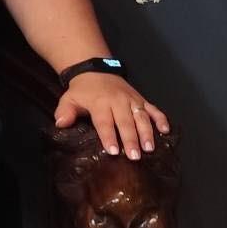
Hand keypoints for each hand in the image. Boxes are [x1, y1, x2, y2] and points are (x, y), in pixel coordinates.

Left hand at [54, 73, 169, 160]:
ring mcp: (132, 100)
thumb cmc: (82, 91)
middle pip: (125, 122)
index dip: (108, 136)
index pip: (104, 122)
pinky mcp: (141, 99)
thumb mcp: (69, 99)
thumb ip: (65, 111)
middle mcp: (118, 101)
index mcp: (100, 103)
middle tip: (134, 156)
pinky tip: (166, 131)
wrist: (95, 70)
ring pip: (141, 117)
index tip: (113, 151)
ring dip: (146, 132)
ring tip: (149, 148)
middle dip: (130, 139)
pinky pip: (153, 108)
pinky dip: (160, 119)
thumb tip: (60, 123)